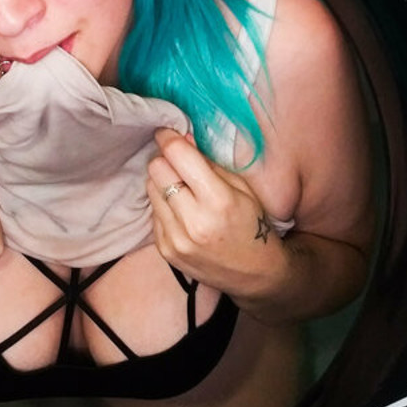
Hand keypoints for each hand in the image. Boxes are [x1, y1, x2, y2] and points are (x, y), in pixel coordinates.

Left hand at [147, 128, 287, 303]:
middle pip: (157, 169)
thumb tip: (182, 138)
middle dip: (166, 160)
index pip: (178, 156)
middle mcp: (193, 221)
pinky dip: (164, 206)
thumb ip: (210, 163)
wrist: (256, 274)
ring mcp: (176, 239)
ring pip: (150, 189)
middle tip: (178, 162)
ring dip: (162, 182)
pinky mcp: (166, 251)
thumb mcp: (242, 188)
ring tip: (182, 189)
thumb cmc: (253, 224)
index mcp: (218, 200)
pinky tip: (182, 211)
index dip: (169, 138)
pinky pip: (153, 213)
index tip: (166, 132)